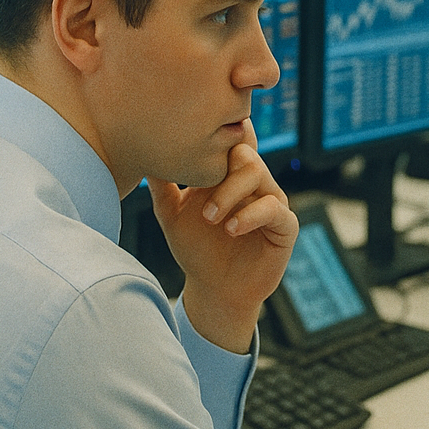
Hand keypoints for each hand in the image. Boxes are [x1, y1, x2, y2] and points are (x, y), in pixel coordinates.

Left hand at [146, 122, 297, 352]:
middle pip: (244, 150)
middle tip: (199, 203)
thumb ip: (162, 187)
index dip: (216, 138)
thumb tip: (143, 157)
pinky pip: (274, 208)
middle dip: (219, 170)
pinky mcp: (285, 226)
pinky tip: (230, 229)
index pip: (229, 140)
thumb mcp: (171, 215)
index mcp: (229, 174)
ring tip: (210, 218)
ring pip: (258, 173)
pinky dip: (250, 215)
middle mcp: (253, 182)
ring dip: (230, 192)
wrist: (214, 290)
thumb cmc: (196, 250)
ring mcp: (271, 201)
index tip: (193, 146)